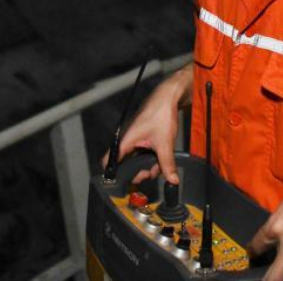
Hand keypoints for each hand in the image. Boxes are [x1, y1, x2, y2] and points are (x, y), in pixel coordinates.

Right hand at [100, 65, 190, 184]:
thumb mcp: (165, 143)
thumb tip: (172, 180)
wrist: (170, 97)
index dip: (111, 173)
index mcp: (127, 140)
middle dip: (135, 173)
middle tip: (145, 177)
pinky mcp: (146, 137)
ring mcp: (138, 139)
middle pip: (125, 163)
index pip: (110, 160)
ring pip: (138, 159)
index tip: (117, 185)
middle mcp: (129, 140)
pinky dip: (152, 159)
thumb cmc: (161, 113)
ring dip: (146, 167)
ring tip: (156, 171)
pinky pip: (145, 153)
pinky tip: (162, 162)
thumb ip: (167, 163)